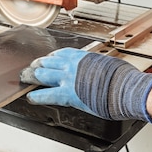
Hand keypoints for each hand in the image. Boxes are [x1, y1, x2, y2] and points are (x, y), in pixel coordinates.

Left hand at [20, 47, 151, 121]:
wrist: (126, 89)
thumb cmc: (123, 78)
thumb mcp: (108, 64)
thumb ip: (98, 66)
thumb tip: (98, 70)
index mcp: (83, 56)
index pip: (61, 53)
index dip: (52, 57)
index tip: (48, 59)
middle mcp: (73, 65)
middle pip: (48, 62)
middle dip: (38, 65)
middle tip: (31, 68)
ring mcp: (69, 79)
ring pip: (43, 75)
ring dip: (32, 76)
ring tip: (25, 78)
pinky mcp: (68, 94)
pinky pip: (47, 94)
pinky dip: (37, 96)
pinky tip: (31, 97)